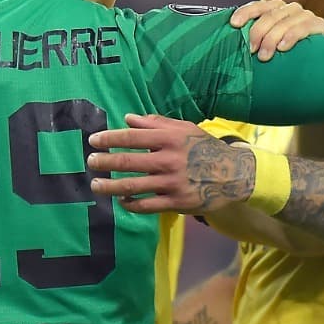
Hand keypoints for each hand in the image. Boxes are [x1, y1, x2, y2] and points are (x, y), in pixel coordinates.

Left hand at [87, 114, 254, 213]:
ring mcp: (171, 183)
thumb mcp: (183, 128)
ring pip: (132, 186)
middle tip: (90, 162)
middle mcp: (168, 160)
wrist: (233, 174)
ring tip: (95, 184)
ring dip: (109, 186)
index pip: (131, 137)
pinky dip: (129, 203)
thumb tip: (127, 118)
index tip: (93, 140)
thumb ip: (155, 123)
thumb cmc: (203, 148)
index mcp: (169, 138)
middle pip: (127, 161)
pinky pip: (146, 206)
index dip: (109, 138)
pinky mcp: (176, 203)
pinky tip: (121, 200)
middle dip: (104, 161)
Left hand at [230, 0, 323, 60]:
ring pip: (285, 22)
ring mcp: (306, 15)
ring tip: (264, 56)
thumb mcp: (271, 47)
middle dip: (258, 32)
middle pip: (270, 15)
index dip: (245, 12)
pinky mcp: (319, 25)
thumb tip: (232, 43)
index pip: (258, 6)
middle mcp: (290, 9)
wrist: (320, 65)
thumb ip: (257, 41)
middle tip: (252, 50)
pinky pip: (304, 27)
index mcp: (276, 10)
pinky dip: (291, 36)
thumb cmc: (290, 56)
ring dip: (271, 38)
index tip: (234, 24)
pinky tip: (283, 47)